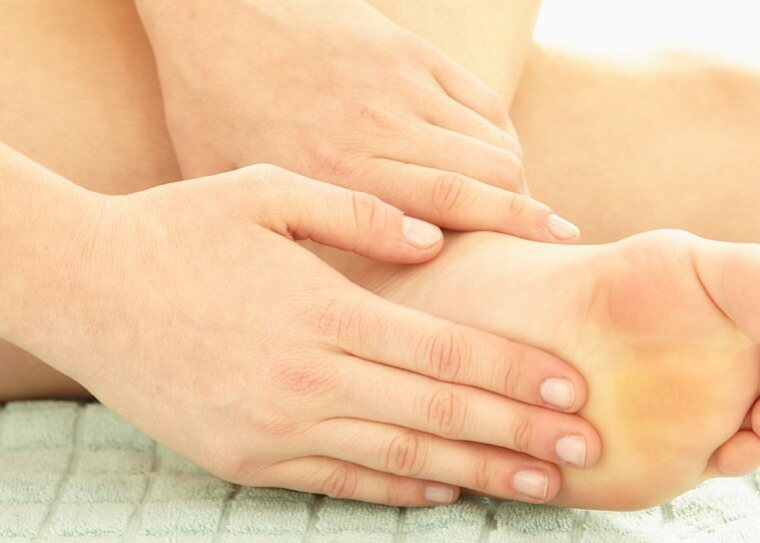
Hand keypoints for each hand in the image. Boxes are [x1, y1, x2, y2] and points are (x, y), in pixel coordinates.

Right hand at [29, 165, 599, 506]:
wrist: (79, 288)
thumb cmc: (176, 230)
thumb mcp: (266, 192)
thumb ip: (358, 212)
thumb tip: (433, 242)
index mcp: (323, 311)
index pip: (446, 354)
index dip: (515, 376)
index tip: (573, 391)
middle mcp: (307, 380)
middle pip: (438, 417)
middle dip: (520, 436)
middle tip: (587, 453)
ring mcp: (274, 429)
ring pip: (399, 461)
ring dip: (476, 476)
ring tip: (539, 488)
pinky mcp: (244, 461)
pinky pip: (339, 483)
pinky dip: (398, 491)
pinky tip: (444, 493)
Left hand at [135, 0, 579, 242]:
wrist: (217, 11)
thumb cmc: (214, 104)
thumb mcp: (235, 184)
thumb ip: (289, 236)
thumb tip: (321, 297)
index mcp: (335, 166)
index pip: (447, 205)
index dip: (502, 242)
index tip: (535, 278)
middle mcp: (380, 126)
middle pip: (490, 178)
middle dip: (528, 222)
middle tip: (546, 255)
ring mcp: (404, 83)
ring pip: (496, 143)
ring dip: (514, 184)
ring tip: (513, 218)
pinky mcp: (415, 53)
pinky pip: (485, 104)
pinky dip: (500, 141)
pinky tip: (491, 167)